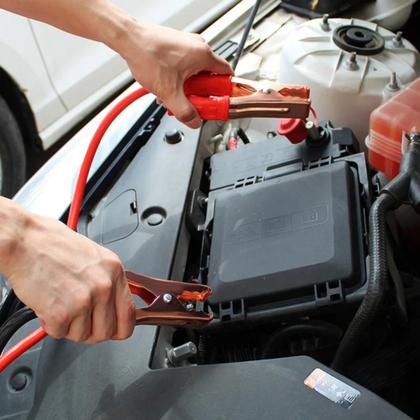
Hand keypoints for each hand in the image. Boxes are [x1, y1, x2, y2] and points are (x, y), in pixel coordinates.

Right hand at [1, 200, 135, 343]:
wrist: (24, 240)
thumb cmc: (53, 245)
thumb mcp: (95, 258)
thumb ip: (108, 282)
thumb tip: (114, 305)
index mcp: (115, 271)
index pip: (129, 316)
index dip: (119, 328)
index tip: (112, 328)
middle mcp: (104, 286)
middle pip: (107, 332)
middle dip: (90, 329)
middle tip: (78, 317)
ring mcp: (84, 300)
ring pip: (83, 335)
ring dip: (69, 326)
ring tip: (60, 302)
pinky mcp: (62, 313)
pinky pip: (60, 334)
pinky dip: (51, 325)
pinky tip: (48, 304)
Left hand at [117, 22, 232, 128]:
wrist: (128, 39)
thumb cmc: (147, 55)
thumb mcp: (169, 92)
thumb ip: (184, 111)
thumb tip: (194, 121)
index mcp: (203, 55)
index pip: (226, 75)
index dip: (224, 91)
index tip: (218, 102)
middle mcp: (197, 47)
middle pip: (209, 77)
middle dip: (199, 93)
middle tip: (191, 102)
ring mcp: (187, 44)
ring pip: (195, 72)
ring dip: (187, 87)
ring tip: (174, 95)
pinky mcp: (176, 46)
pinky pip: (184, 66)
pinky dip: (179, 78)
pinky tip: (167, 86)